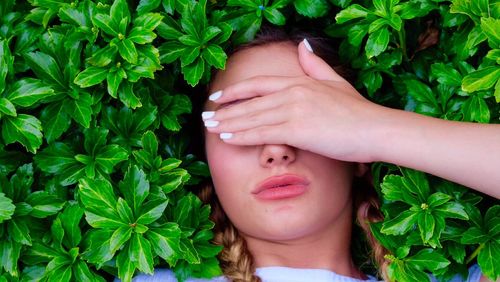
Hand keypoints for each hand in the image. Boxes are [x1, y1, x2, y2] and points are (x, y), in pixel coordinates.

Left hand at [203, 40, 388, 162]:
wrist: (376, 129)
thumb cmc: (358, 111)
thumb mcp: (336, 81)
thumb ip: (315, 65)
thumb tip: (302, 45)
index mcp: (299, 81)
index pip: (258, 84)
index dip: (235, 91)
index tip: (218, 98)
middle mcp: (293, 92)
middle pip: (250, 102)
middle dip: (225, 111)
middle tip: (205, 117)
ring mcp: (294, 110)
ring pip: (252, 117)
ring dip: (228, 124)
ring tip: (210, 128)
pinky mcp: (297, 129)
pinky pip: (262, 133)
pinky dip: (242, 136)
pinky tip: (227, 139)